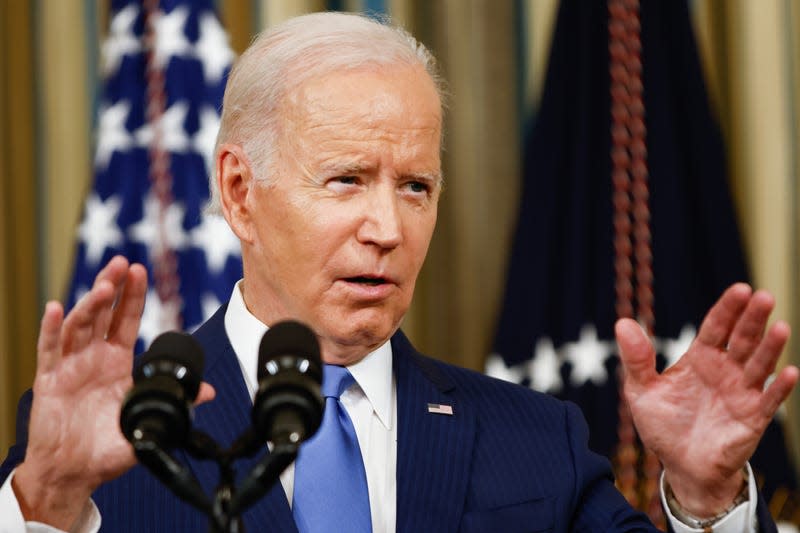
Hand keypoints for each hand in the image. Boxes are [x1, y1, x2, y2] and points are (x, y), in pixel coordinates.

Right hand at [11, 256, 214, 528]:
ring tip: (104, 286)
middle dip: (111, 287)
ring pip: (79, 326)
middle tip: (121, 263)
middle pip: (102, 314)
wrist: (75, 472)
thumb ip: (175, 402)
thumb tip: (208, 391)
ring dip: (90, 304)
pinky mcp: (49, 381)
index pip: (126, 320)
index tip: (139, 270)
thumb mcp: (147, 420)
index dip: (132, 296)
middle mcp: (93, 358)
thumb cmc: (108, 446)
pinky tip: (55, 308)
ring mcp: (70, 366)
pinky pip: (49, 351)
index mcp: (117, 363)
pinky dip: (51, 329)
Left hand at [615, 283, 798, 516]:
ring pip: (759, 364)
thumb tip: (622, 323)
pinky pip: (769, 401)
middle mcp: (725, 370)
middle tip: (763, 297)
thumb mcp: (641, 390)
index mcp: (700, 358)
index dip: (727, 309)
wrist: (680, 466)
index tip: (740, 289)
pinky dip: (779, 387)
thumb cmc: (663, 425)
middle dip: (752, 319)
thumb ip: (636, 359)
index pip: (716, 327)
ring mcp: (741, 393)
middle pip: (742, 339)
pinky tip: (789, 372)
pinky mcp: (752, 419)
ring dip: (770, 347)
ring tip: (779, 327)